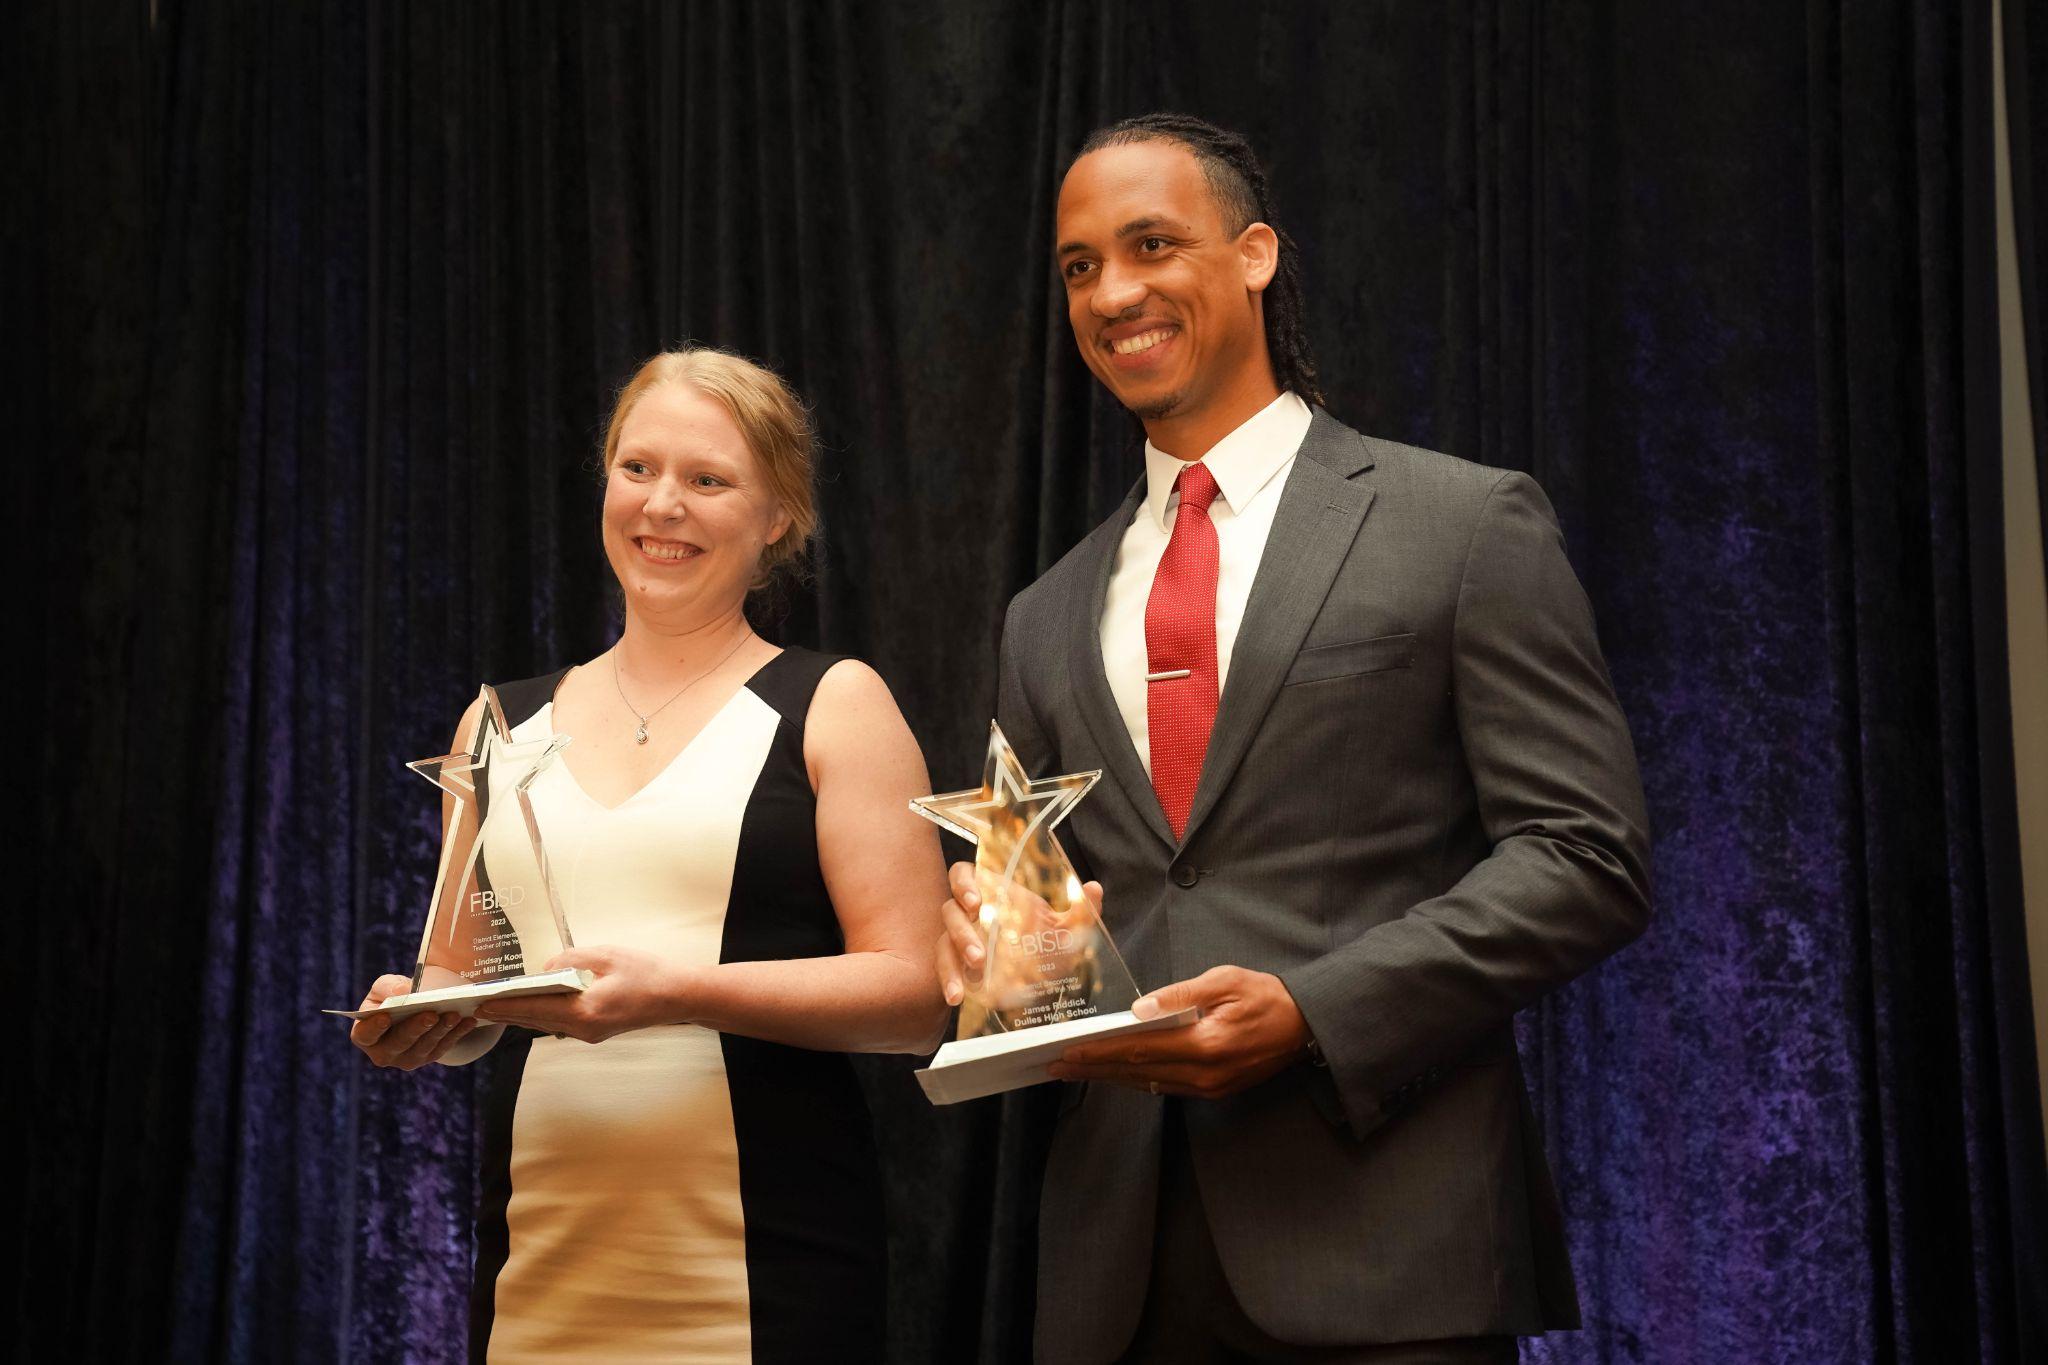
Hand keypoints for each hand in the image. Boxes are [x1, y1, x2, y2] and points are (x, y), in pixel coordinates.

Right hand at [348, 974, 477, 1069]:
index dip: (373, 1028)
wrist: (412, 1006)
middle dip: (416, 1028)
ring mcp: (406, 1059)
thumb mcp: (385, 985)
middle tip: (431, 1015)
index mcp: (365, 1034)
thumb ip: (388, 987)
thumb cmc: (392, 995)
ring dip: (440, 1031)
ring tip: (453, 1015)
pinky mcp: (428, 1057)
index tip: (385, 1017)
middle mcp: (383, 1052)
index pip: (365, 1034)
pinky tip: (468, 1022)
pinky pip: (443, 1048)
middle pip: (398, 1043)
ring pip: (423, 1048)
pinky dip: (456, 1034)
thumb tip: (403, 992)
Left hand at [474, 945, 684, 1043]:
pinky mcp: (595, 1032)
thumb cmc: (646, 974)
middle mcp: (582, 1029)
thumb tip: (546, 970)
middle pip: (535, 1021)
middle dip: (508, 1012)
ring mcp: (589, 1034)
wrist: (677, 996)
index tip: (482, 1003)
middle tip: (479, 1005)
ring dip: (522, 1015)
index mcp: (583, 1011)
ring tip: (497, 1006)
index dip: (506, 1005)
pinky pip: (560, 1024)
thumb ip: (570, 960)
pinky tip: (530, 1007)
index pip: (534, 1009)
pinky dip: (541, 1015)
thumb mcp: (606, 956)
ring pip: (546, 1024)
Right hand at [934, 860, 1104, 1005]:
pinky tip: (957, 996)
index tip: (975, 902)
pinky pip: (945, 969)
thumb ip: (1081, 910)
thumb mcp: (1066, 930)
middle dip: (962, 931)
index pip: (963, 876)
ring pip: (944, 942)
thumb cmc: (1046, 943)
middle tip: (980, 954)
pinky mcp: (957, 965)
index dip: (963, 884)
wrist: (1040, 977)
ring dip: (954, 959)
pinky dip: (949, 981)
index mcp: (992, 894)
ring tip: (972, 975)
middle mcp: (971, 914)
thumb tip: (1094, 888)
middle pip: (951, 911)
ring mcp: (960, 940)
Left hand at [1048, 965, 1312, 1099]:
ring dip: (1110, 1076)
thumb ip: (1180, 995)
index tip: (1067, 1053)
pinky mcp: (1214, 1090)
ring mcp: (1209, 1087)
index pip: (1139, 1049)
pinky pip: (1165, 1086)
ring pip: (1147, 1083)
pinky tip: (1116, 1071)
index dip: (1099, 1052)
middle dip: (1093, 1068)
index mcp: (1205, 1045)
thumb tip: (1139, 1009)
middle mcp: (1204, 1074)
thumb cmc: (1266, 996)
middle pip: (1136, 1072)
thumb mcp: (1225, 981)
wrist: (1306, 1025)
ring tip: (1076, 1069)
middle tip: (1055, 1065)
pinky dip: (1136, 1078)